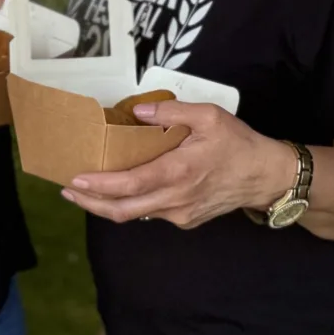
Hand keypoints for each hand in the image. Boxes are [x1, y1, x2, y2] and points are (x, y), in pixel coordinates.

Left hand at [62, 102, 293, 227]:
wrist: (265, 176)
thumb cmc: (238, 144)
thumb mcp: (209, 116)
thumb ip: (171, 113)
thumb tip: (135, 114)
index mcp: (179, 172)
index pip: (130, 185)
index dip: (99, 186)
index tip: (75, 180)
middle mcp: (175, 199)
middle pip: (122, 211)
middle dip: (90, 203)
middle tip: (67, 190)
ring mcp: (179, 214)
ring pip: (134, 215)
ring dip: (107, 205)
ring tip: (85, 191)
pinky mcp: (185, 221)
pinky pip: (152, 213)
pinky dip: (131, 204)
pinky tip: (123, 191)